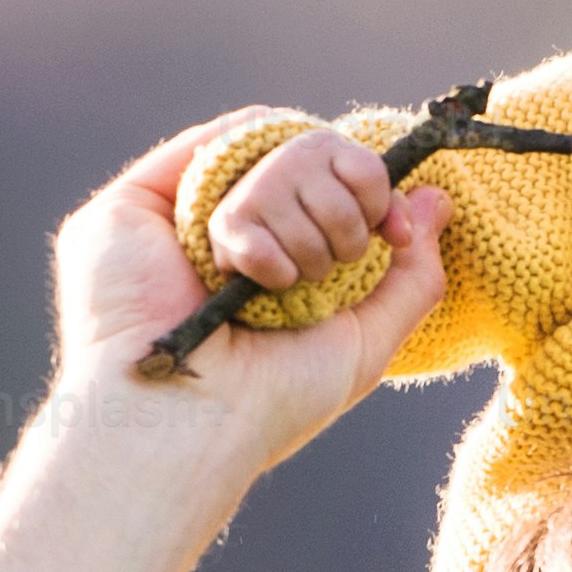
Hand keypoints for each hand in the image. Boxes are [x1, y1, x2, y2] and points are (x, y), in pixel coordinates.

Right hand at [54, 119, 448, 468]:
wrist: (192, 424)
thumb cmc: (269, 405)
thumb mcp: (362, 343)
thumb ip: (409, 277)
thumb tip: (437, 202)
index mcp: (274, 260)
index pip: (332, 184)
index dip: (373, 189)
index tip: (397, 227)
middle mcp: (222, 233)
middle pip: (305, 160)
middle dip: (338, 211)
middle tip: (330, 267)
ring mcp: (175, 216)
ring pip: (266, 155)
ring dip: (294, 219)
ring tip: (279, 284)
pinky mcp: (133, 204)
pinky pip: (213, 147)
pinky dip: (252, 194)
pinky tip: (253, 261)